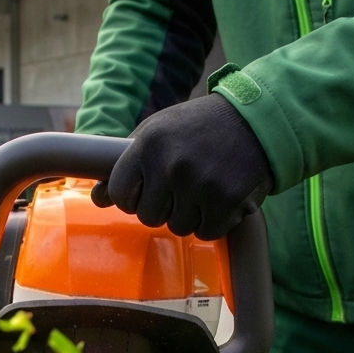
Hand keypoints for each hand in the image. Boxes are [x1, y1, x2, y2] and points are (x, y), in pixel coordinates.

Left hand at [92, 94, 273, 238]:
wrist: (256, 120)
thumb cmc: (200, 128)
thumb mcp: (159, 132)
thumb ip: (127, 164)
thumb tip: (97, 199)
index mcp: (148, 144)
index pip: (120, 194)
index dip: (132, 198)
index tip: (146, 191)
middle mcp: (171, 164)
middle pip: (149, 217)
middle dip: (164, 207)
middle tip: (182, 186)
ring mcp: (199, 184)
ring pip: (178, 227)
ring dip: (190, 215)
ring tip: (204, 187)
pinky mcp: (225, 200)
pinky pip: (206, 232)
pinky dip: (213, 221)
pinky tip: (220, 197)